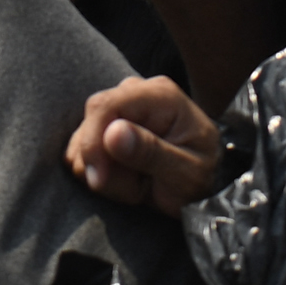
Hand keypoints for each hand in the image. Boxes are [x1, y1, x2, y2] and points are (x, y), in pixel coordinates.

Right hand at [66, 74, 222, 213]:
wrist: (205, 186)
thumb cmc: (201, 179)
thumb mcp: (186, 173)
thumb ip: (151, 152)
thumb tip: (112, 132)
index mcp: (159, 96)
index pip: (107, 105)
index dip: (94, 141)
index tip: (99, 179)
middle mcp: (135, 93)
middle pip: (91, 121)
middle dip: (102, 163)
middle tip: (133, 191)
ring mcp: (119, 109)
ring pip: (82, 140)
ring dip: (103, 173)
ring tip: (137, 187)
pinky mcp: (106, 128)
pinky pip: (81, 151)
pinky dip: (98, 174)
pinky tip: (126, 182)